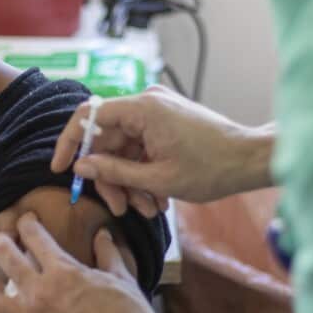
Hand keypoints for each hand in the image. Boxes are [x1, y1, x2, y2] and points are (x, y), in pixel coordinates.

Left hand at [0, 213, 167, 312]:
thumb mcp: (123, 279)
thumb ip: (108, 254)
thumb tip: (103, 235)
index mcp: (64, 270)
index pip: (33, 235)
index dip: (26, 223)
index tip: (26, 220)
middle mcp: (40, 292)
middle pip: (3, 256)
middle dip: (2, 243)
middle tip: (4, 243)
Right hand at [51, 86, 273, 216]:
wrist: (251, 160)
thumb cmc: (212, 168)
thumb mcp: (158, 178)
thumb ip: (114, 171)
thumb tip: (81, 166)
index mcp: (142, 109)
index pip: (89, 116)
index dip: (70, 142)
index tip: (60, 168)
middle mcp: (147, 103)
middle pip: (108, 139)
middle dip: (111, 176)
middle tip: (120, 207)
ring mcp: (158, 112)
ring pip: (125, 148)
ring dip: (130, 180)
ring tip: (148, 208)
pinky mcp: (167, 122)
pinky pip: (142, 147)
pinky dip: (144, 173)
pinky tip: (158, 198)